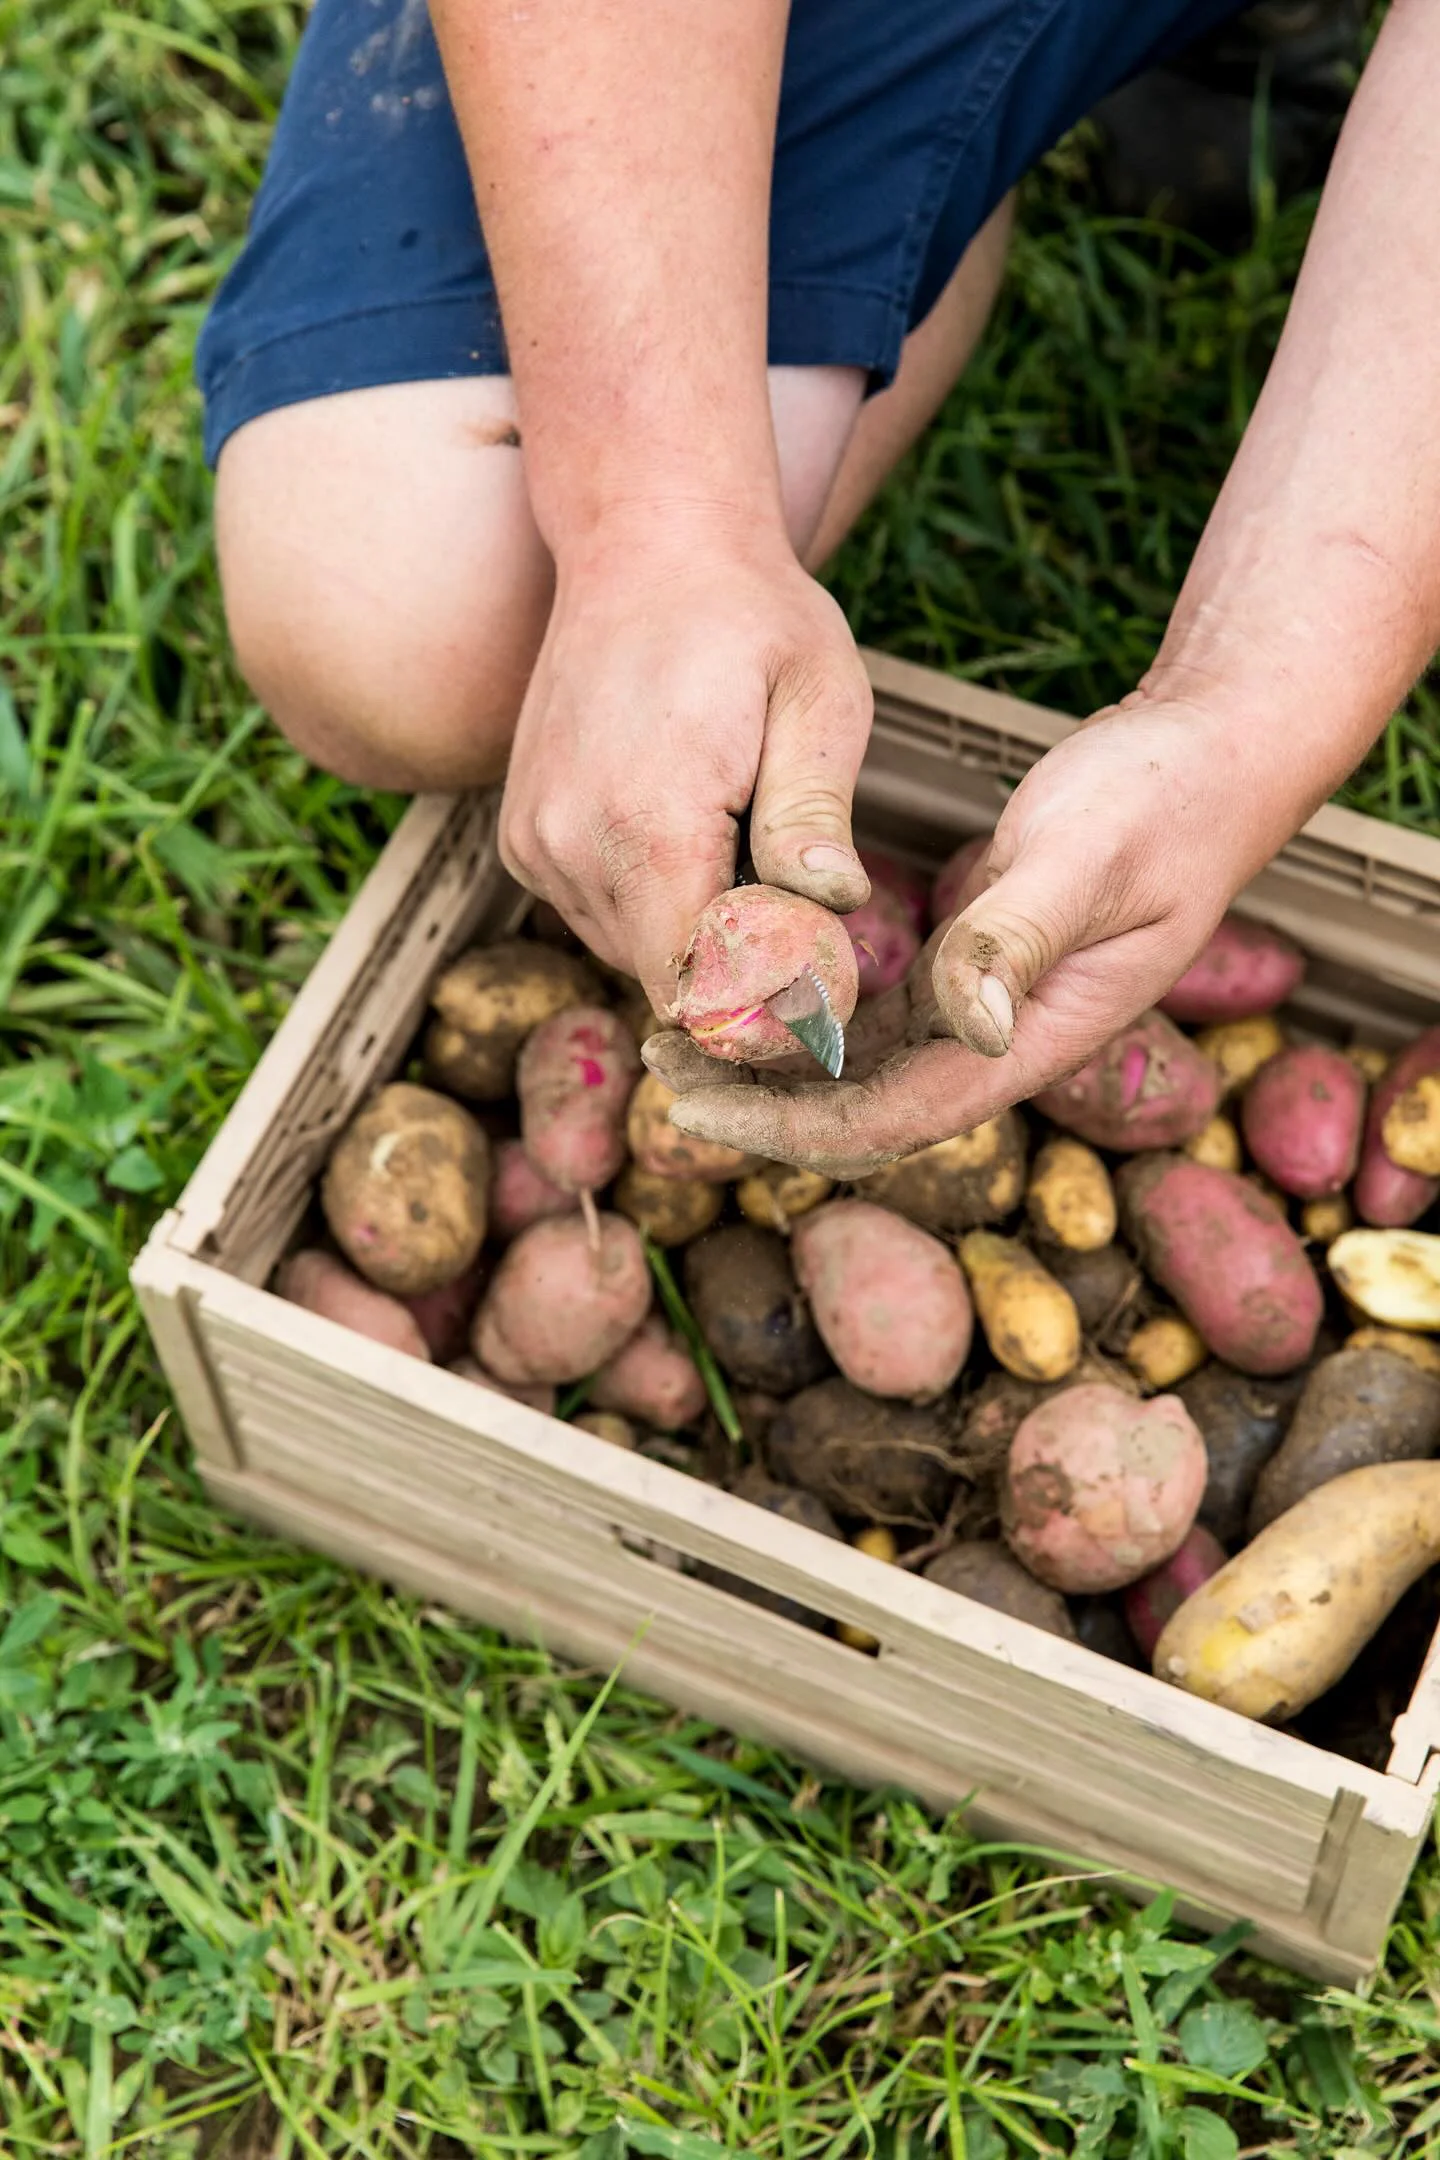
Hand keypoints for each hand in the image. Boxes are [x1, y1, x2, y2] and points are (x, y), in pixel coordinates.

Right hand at [498, 517, 873, 1016]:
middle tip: (800, 895)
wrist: (645, 543)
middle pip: (666, 980)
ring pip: (631, 954)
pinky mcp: (522, 839)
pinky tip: (688, 825)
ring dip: (693, 928)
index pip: (694, 987)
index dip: (762, 1004)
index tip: (818, 975)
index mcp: (646, 821)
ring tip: (738, 835)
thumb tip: (834, 905)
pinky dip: (650, 899)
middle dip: (737, 964)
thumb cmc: (750, 617)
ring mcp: (535, 843)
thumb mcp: (818, 699)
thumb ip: (813, 813)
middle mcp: (569, 844)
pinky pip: (597, 914)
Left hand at [657, 694, 1301, 1175]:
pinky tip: (747, 984)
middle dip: (761, 1101)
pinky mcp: (972, 960)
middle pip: (865, 1109)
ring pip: (864, 1065)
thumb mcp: (1090, 857)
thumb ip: (1022, 935)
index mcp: (1035, 1038)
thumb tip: (971, 1022)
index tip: (699, 1102)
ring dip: (775, 1059)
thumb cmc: (1164, 800)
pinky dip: (810, 1009)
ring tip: (680, 1029)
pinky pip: (878, 1013)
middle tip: (656, 1062)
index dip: (791, 1124)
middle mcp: (1004, 1040)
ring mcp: (988, 1005)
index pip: (893, 1117)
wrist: (1215, 758)